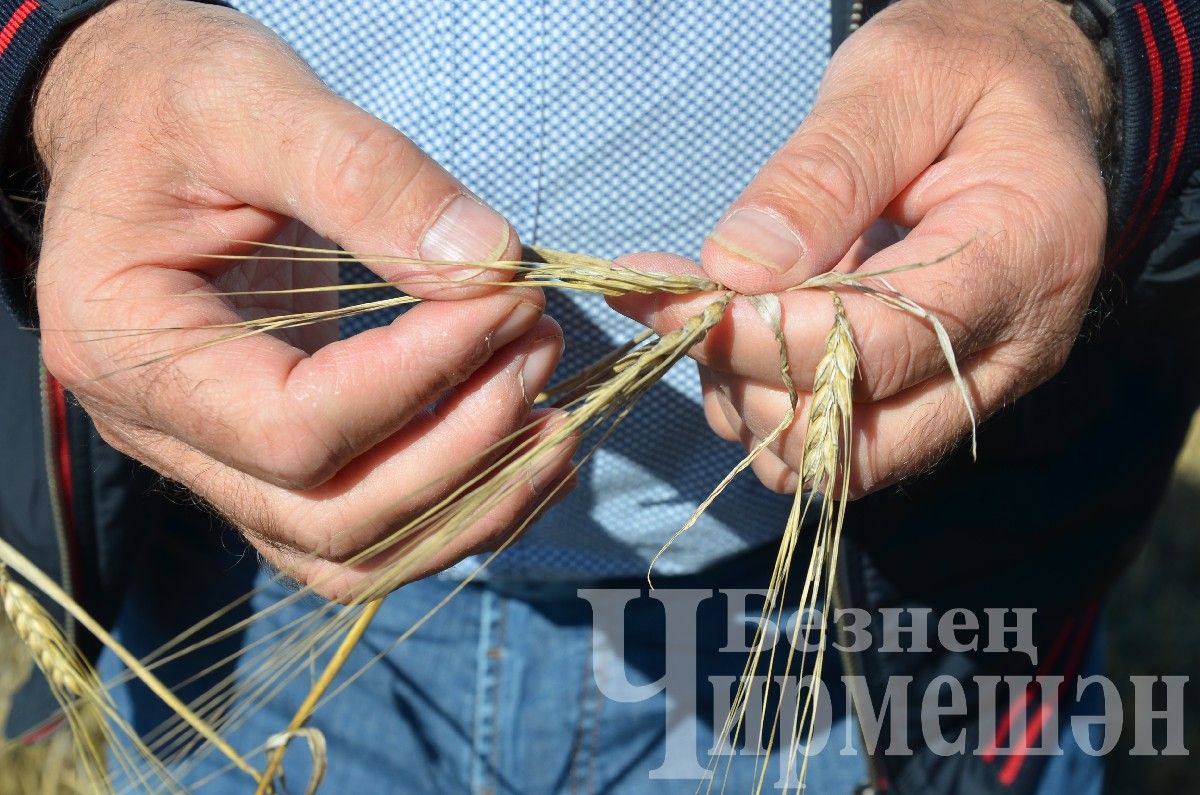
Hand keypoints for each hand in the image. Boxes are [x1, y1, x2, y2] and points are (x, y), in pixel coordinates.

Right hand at [34, 0, 572, 598]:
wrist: (139, 129)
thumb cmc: (176, 104)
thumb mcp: (250, 102)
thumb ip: (364, 177)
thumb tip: (490, 263)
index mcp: (128, 347)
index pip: (295, 425)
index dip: (422, 377)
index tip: (509, 301)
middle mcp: (163, 434)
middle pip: (332, 516)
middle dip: (462, 447)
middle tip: (538, 345)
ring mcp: (218, 463)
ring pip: (356, 552)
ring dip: (472, 500)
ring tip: (552, 415)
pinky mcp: (273, 462)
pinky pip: (368, 531)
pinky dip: (455, 506)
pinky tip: (522, 446)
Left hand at [612, 0, 1109, 496]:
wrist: (1029, 94)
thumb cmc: (968, 71)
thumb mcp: (899, 80)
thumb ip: (823, 175)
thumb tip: (736, 269)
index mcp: (1023, 254)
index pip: (873, 345)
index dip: (754, 335)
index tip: (666, 298)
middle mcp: (1011, 348)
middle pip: (857, 440)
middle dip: (749, 383)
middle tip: (686, 303)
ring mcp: (977, 385)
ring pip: (837, 462)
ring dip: (752, 403)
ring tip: (722, 310)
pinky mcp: (935, 397)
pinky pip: (837, 447)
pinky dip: (770, 406)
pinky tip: (749, 333)